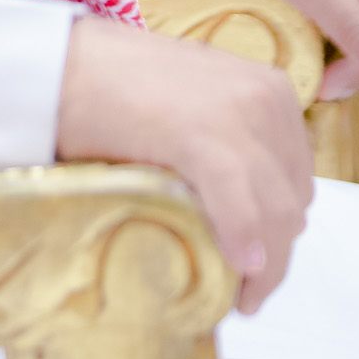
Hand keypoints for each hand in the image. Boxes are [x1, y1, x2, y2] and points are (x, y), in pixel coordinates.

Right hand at [57, 15, 312, 314]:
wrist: (61, 62)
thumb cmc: (116, 82)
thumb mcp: (197, 99)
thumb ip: (232, 134)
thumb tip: (251, 204)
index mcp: (270, 88)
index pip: (297, 177)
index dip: (282, 226)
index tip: (261, 259)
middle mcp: (266, 99)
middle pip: (292, 200)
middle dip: (277, 250)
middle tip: (249, 288)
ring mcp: (238, 116)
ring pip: (277, 213)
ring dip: (265, 265)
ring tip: (241, 296)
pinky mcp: (204, 137)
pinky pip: (242, 208)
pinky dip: (245, 243)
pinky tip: (238, 268)